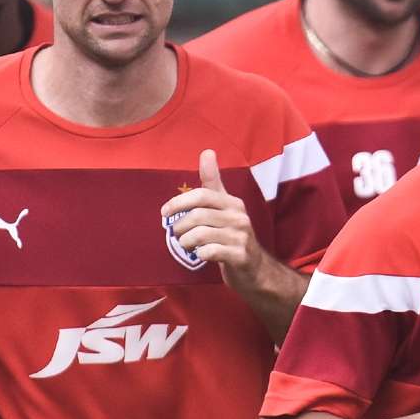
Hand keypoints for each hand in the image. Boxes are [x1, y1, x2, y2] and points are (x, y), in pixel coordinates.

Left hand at [161, 150, 261, 282]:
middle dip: (180, 227)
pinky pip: (210, 252)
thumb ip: (213, 181)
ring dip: (186, 242)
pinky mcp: (241, 256)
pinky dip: (200, 254)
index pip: (202, 195)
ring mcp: (241, 237)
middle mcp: (239, 217)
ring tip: (187, 245)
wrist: (255, 268)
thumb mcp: (224, 206)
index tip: (164, 213)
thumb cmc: (232, 234)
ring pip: (201, 235)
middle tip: (177, 234)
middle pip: (198, 216)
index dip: (179, 203)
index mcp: (232, 203)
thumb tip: (207, 151)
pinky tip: (202, 255)